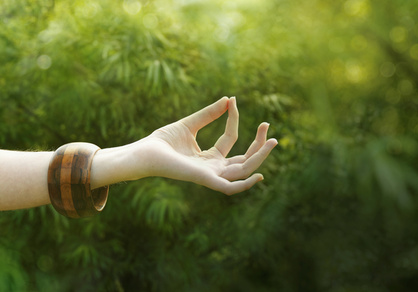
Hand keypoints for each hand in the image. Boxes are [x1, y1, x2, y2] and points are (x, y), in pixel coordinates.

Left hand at [138, 96, 276, 194]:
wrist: (146, 153)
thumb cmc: (162, 141)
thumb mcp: (190, 123)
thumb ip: (209, 114)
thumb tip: (228, 99)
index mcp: (210, 157)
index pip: (231, 139)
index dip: (234, 119)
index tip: (233, 101)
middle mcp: (214, 168)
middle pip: (245, 158)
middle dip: (259, 143)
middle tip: (268, 125)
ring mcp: (212, 176)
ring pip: (244, 170)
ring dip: (260, 157)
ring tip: (272, 141)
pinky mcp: (207, 180)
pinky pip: (231, 188)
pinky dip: (246, 185)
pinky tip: (258, 176)